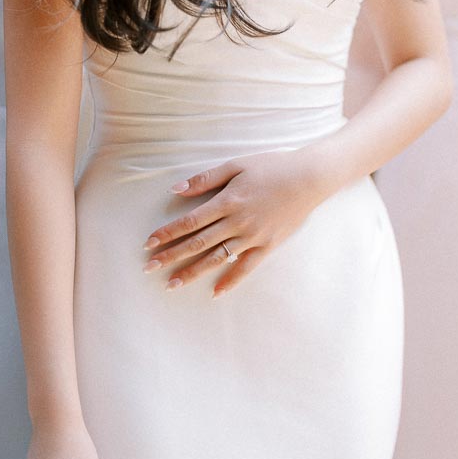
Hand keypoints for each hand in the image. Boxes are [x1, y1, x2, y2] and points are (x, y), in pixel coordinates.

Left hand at [143, 152, 326, 297]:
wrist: (309, 178)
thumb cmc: (271, 167)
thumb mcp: (236, 165)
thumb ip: (205, 179)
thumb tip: (176, 189)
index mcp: (226, 202)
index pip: (189, 221)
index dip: (167, 233)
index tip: (148, 243)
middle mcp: (237, 223)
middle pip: (198, 242)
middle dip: (171, 255)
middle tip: (148, 268)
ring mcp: (252, 237)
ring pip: (216, 258)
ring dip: (193, 272)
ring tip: (172, 284)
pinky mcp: (267, 246)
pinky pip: (246, 267)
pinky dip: (230, 281)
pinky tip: (215, 292)